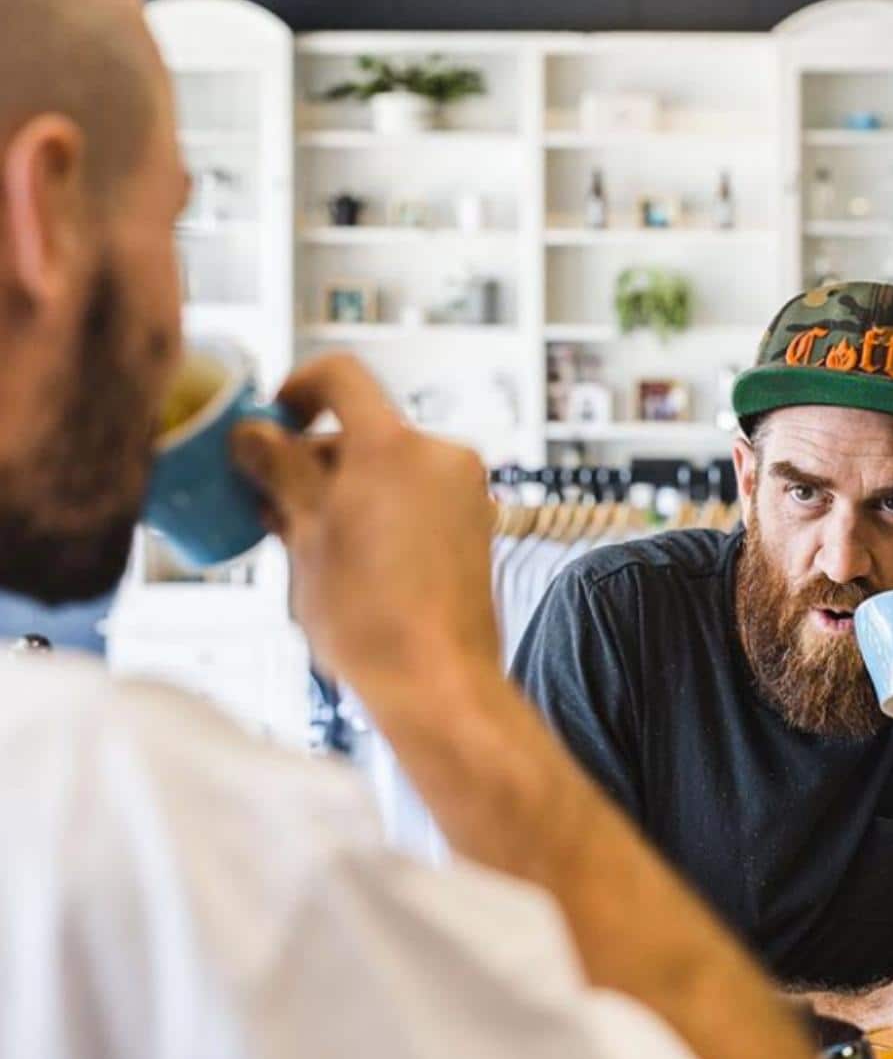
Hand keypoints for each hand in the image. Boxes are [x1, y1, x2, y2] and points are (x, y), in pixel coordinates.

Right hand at [231, 353, 498, 688]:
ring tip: (304, 542)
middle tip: (271, 503)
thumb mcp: (306, 537)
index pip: (340, 377)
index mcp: (393, 446)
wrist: (438, 681)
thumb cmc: (370, 618)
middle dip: (312, 461)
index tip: (273, 423)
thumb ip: (279, 473)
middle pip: (362, 431)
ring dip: (342, 490)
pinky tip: (346, 557)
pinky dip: (378, 510)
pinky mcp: (474, 523)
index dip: (297, 389)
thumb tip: (251, 435)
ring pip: (386, 468)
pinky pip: (415, 496)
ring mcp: (462, 489)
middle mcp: (438, 455)